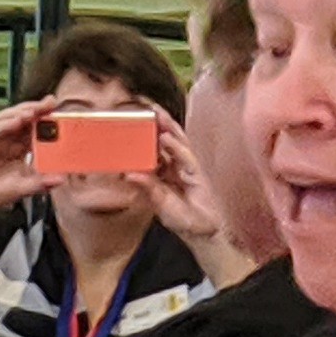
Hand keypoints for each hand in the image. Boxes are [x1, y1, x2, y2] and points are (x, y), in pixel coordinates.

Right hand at [0, 97, 54, 219]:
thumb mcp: (23, 188)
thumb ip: (41, 183)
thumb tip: (61, 179)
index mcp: (18, 146)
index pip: (33, 127)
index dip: (46, 117)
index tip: (59, 110)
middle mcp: (6, 139)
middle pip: (22, 116)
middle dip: (37, 108)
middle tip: (51, 102)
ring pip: (7, 118)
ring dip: (21, 112)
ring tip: (34, 110)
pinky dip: (5, 124)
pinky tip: (16, 121)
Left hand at [139, 109, 227, 248]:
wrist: (207, 232)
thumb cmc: (184, 219)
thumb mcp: (160, 203)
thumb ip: (147, 188)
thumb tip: (128, 174)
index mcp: (164, 172)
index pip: (152, 148)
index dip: (144, 134)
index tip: (130, 119)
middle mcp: (175, 166)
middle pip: (166, 138)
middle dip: (157, 121)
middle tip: (143, 104)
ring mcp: (187, 167)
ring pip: (177, 142)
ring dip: (166, 126)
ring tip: (155, 112)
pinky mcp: (198, 173)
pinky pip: (185, 156)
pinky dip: (175, 147)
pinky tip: (166, 137)